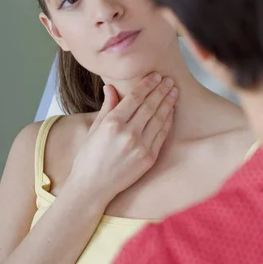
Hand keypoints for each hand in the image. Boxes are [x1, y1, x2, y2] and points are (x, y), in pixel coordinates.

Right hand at [69, 73, 177, 206]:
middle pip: (149, 106)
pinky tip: (170, 111)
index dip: (147, 85)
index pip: (135, 98)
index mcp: (112, 123)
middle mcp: (127, 133)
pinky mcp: (148, 158)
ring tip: (173, 91)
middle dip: (161, 90)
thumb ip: (107, 107)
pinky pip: (161, 135)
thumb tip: (111, 87)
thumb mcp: (94, 129)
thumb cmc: (89, 158)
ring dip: (168, 103)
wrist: (92, 188)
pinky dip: (167, 121)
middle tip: (169, 80)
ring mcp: (140, 147)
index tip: (156, 76)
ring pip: (158, 119)